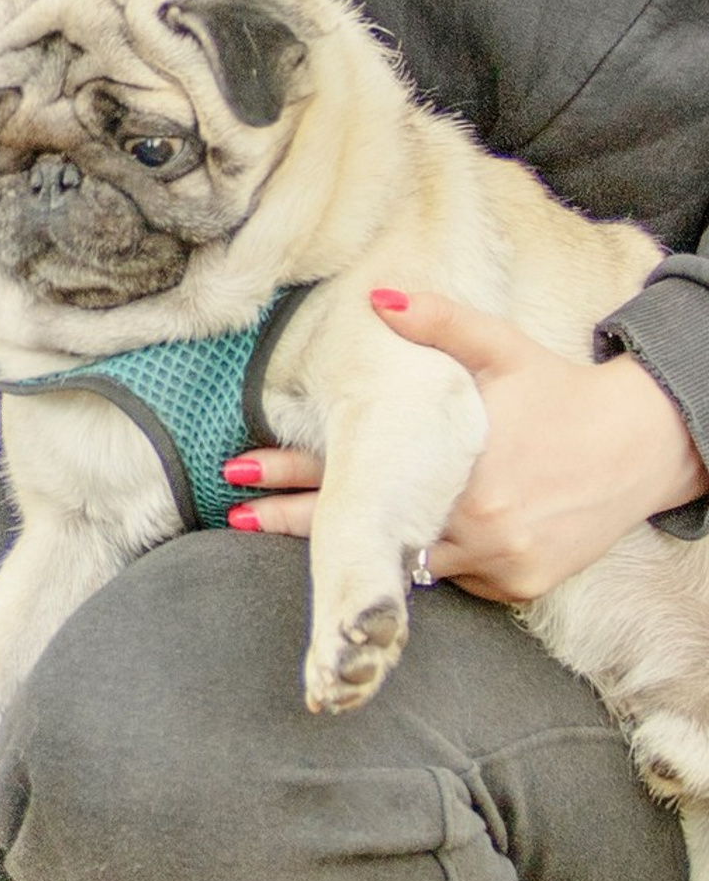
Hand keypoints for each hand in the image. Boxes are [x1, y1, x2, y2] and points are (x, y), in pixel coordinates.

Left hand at [229, 287, 708, 601]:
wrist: (644, 446)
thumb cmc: (563, 393)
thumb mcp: (503, 349)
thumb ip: (439, 323)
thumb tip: (376, 296)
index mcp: (462, 464)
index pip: (359, 474)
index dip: (295, 474)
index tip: (240, 472)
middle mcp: (477, 521)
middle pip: (371, 528)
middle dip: (298, 522)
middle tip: (237, 516)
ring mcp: (499, 559)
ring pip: (411, 564)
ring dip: (364, 553)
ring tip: (311, 546)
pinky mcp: (521, 584)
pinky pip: (461, 580)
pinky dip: (436, 562)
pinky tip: (412, 549)